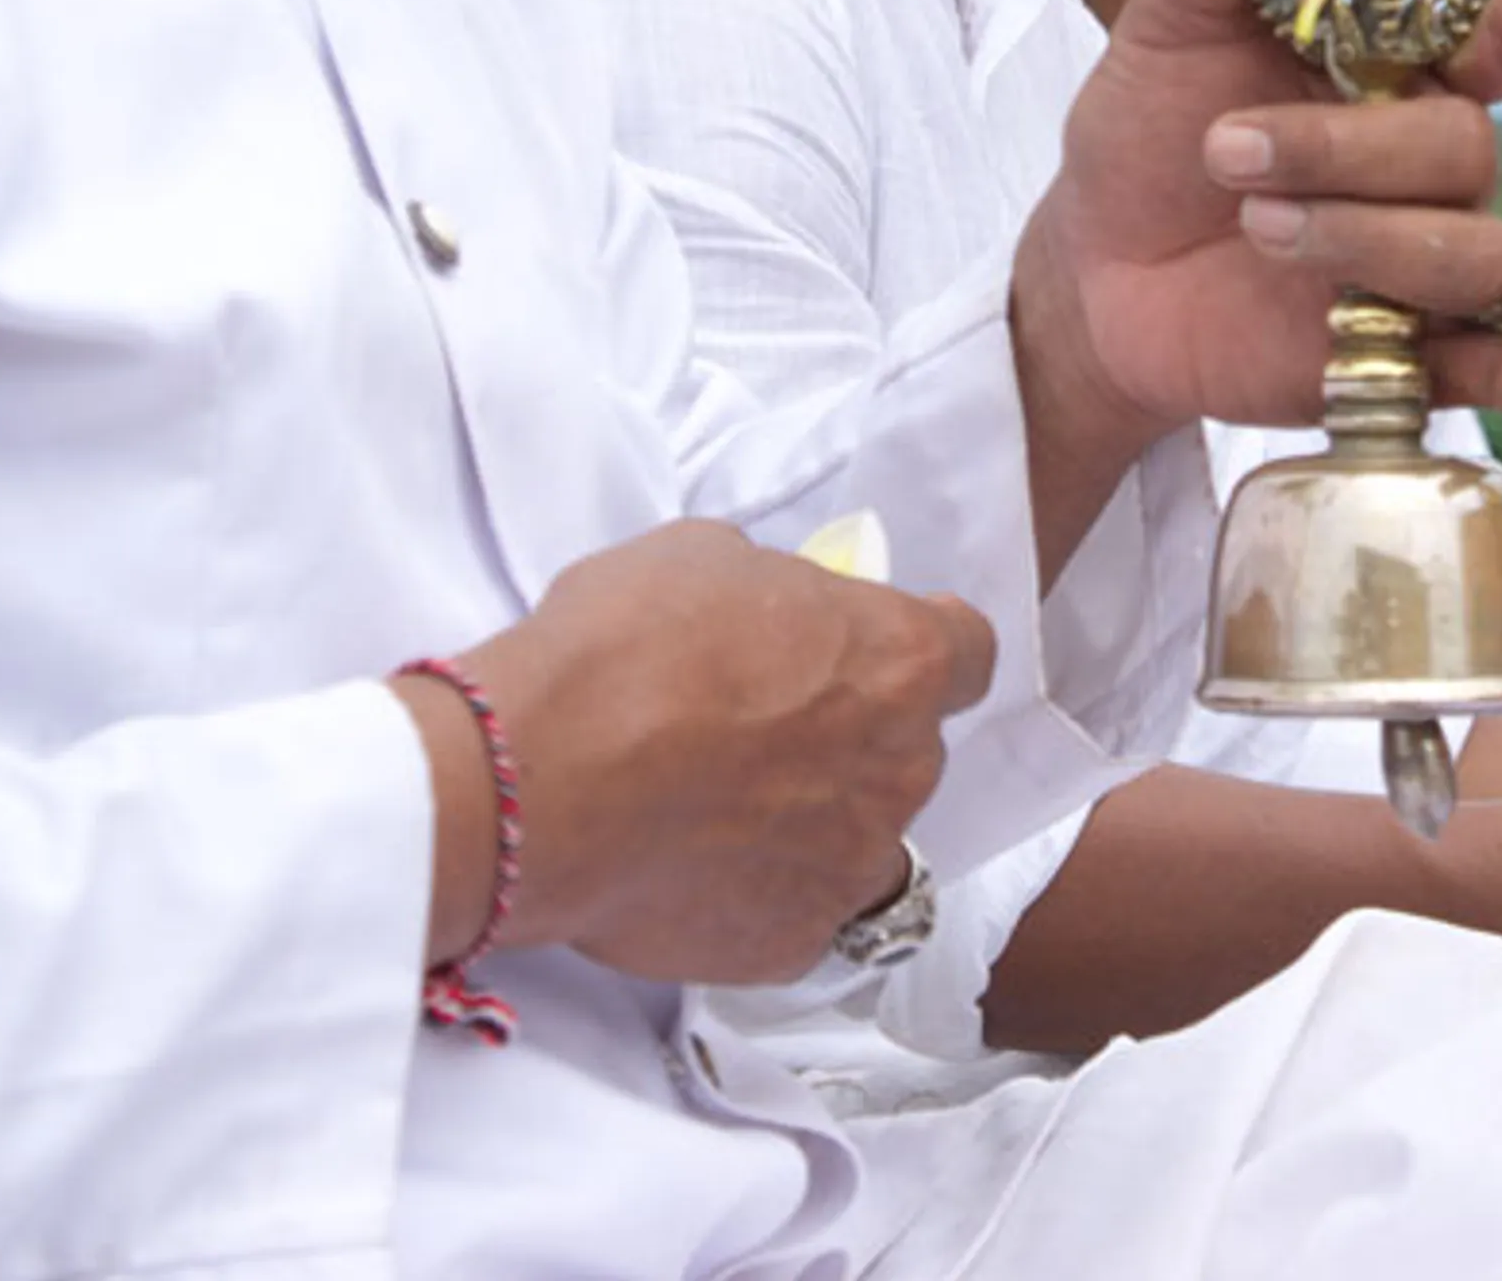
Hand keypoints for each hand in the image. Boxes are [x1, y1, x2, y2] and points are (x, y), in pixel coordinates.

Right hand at [458, 521, 995, 985]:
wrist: (536, 782)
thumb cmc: (622, 648)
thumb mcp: (706, 558)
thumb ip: (773, 594)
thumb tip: (769, 619)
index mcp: (901, 661)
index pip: (966, 653)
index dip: (915, 650)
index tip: (863, 655)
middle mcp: (902, 766)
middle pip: (905, 748)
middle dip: (849, 739)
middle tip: (756, 735)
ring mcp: (853, 864)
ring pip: (856, 839)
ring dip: (810, 825)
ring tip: (715, 814)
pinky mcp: (794, 944)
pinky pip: (795, 914)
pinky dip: (756, 897)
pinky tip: (690, 873)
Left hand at [1014, 0, 1501, 464]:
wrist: (1096, 271)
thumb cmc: (1150, 133)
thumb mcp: (1163, 24)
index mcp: (1405, 62)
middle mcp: (1437, 155)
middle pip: (1464, 146)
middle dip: (1344, 149)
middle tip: (1227, 149)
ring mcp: (1428, 257)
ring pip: (1474, 250)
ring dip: (1365, 238)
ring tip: (1257, 229)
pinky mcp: (1411, 353)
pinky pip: (1495, 359)